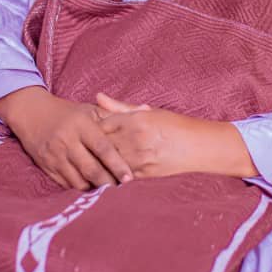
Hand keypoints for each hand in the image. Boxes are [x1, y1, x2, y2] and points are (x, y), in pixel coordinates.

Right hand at [0, 86, 133, 190]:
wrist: (32, 113)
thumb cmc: (69, 113)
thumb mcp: (91, 109)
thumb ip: (118, 113)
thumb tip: (148, 108)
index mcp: (81, 125)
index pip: (102, 147)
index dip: (117, 163)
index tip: (129, 177)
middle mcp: (67, 140)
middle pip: (91, 168)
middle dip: (108, 182)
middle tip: (123, 192)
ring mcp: (55, 155)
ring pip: (78, 179)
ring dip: (94, 189)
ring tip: (109, 195)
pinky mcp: (46, 165)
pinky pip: (65, 183)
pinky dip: (79, 189)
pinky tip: (91, 192)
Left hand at [96, 92, 257, 178]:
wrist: (197, 146)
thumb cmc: (172, 125)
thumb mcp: (147, 111)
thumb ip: (119, 106)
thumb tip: (97, 96)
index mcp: (136, 119)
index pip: (101, 124)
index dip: (90, 128)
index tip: (81, 130)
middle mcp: (136, 138)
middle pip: (101, 144)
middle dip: (88, 147)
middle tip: (74, 148)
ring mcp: (139, 157)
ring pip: (107, 162)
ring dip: (96, 162)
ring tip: (82, 162)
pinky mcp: (143, 173)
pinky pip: (118, 175)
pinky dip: (109, 173)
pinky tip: (101, 172)